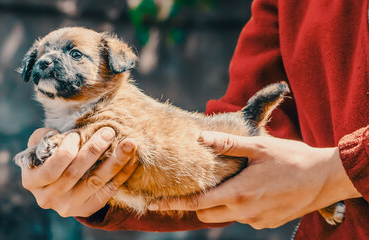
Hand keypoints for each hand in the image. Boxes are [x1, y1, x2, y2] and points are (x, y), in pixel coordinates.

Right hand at [20, 127, 138, 217]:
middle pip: (76, 173)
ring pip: (96, 182)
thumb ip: (44, 138)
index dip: (67, 149)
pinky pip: (108, 190)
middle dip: (94, 150)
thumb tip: (59, 133)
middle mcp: (49, 198)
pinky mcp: (87, 209)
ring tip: (128, 144)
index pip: (52, 167)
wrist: (58, 184)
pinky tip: (132, 159)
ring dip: (115, 161)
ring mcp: (68, 206)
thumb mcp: (40, 147)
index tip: (77, 133)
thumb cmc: (49, 157)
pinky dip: (122, 174)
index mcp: (32, 181)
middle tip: (109, 132)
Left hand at [149, 131, 360, 228]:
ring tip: (225, 184)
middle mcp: (244, 211)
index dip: (174, 203)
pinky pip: (243, 217)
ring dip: (218, 203)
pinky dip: (237, 206)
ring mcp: (256, 220)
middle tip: (192, 189)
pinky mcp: (267, 223)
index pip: (197, 203)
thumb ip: (228, 144)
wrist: (325, 179)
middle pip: (207, 213)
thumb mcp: (259, 146)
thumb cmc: (292, 159)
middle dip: (195, 204)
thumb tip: (201, 138)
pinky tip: (248, 190)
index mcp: (238, 193)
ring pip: (225, 216)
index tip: (155, 204)